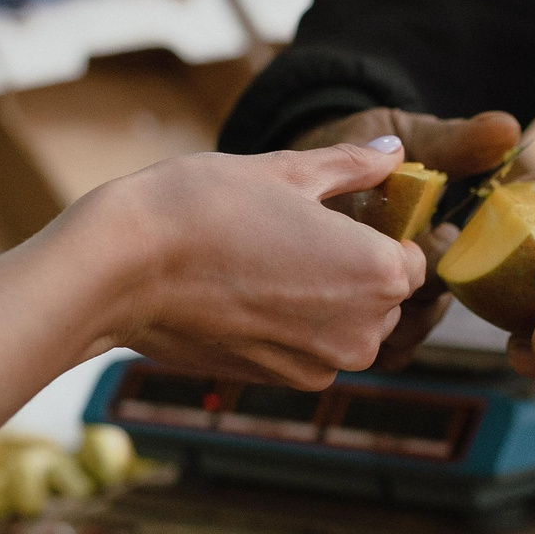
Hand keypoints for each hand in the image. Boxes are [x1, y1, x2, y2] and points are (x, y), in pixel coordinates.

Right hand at [68, 142, 425, 387]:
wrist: (122, 271)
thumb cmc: (203, 209)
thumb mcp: (285, 172)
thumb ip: (351, 165)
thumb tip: (393, 151)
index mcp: (378, 274)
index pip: (412, 256)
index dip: (380, 230)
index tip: (340, 214)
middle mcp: (362, 332)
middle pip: (384, 296)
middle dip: (355, 267)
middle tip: (295, 232)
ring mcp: (320, 366)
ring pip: (347, 325)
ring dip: (323, 298)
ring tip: (266, 258)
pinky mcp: (280, 382)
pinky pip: (309, 348)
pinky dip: (291, 324)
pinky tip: (246, 289)